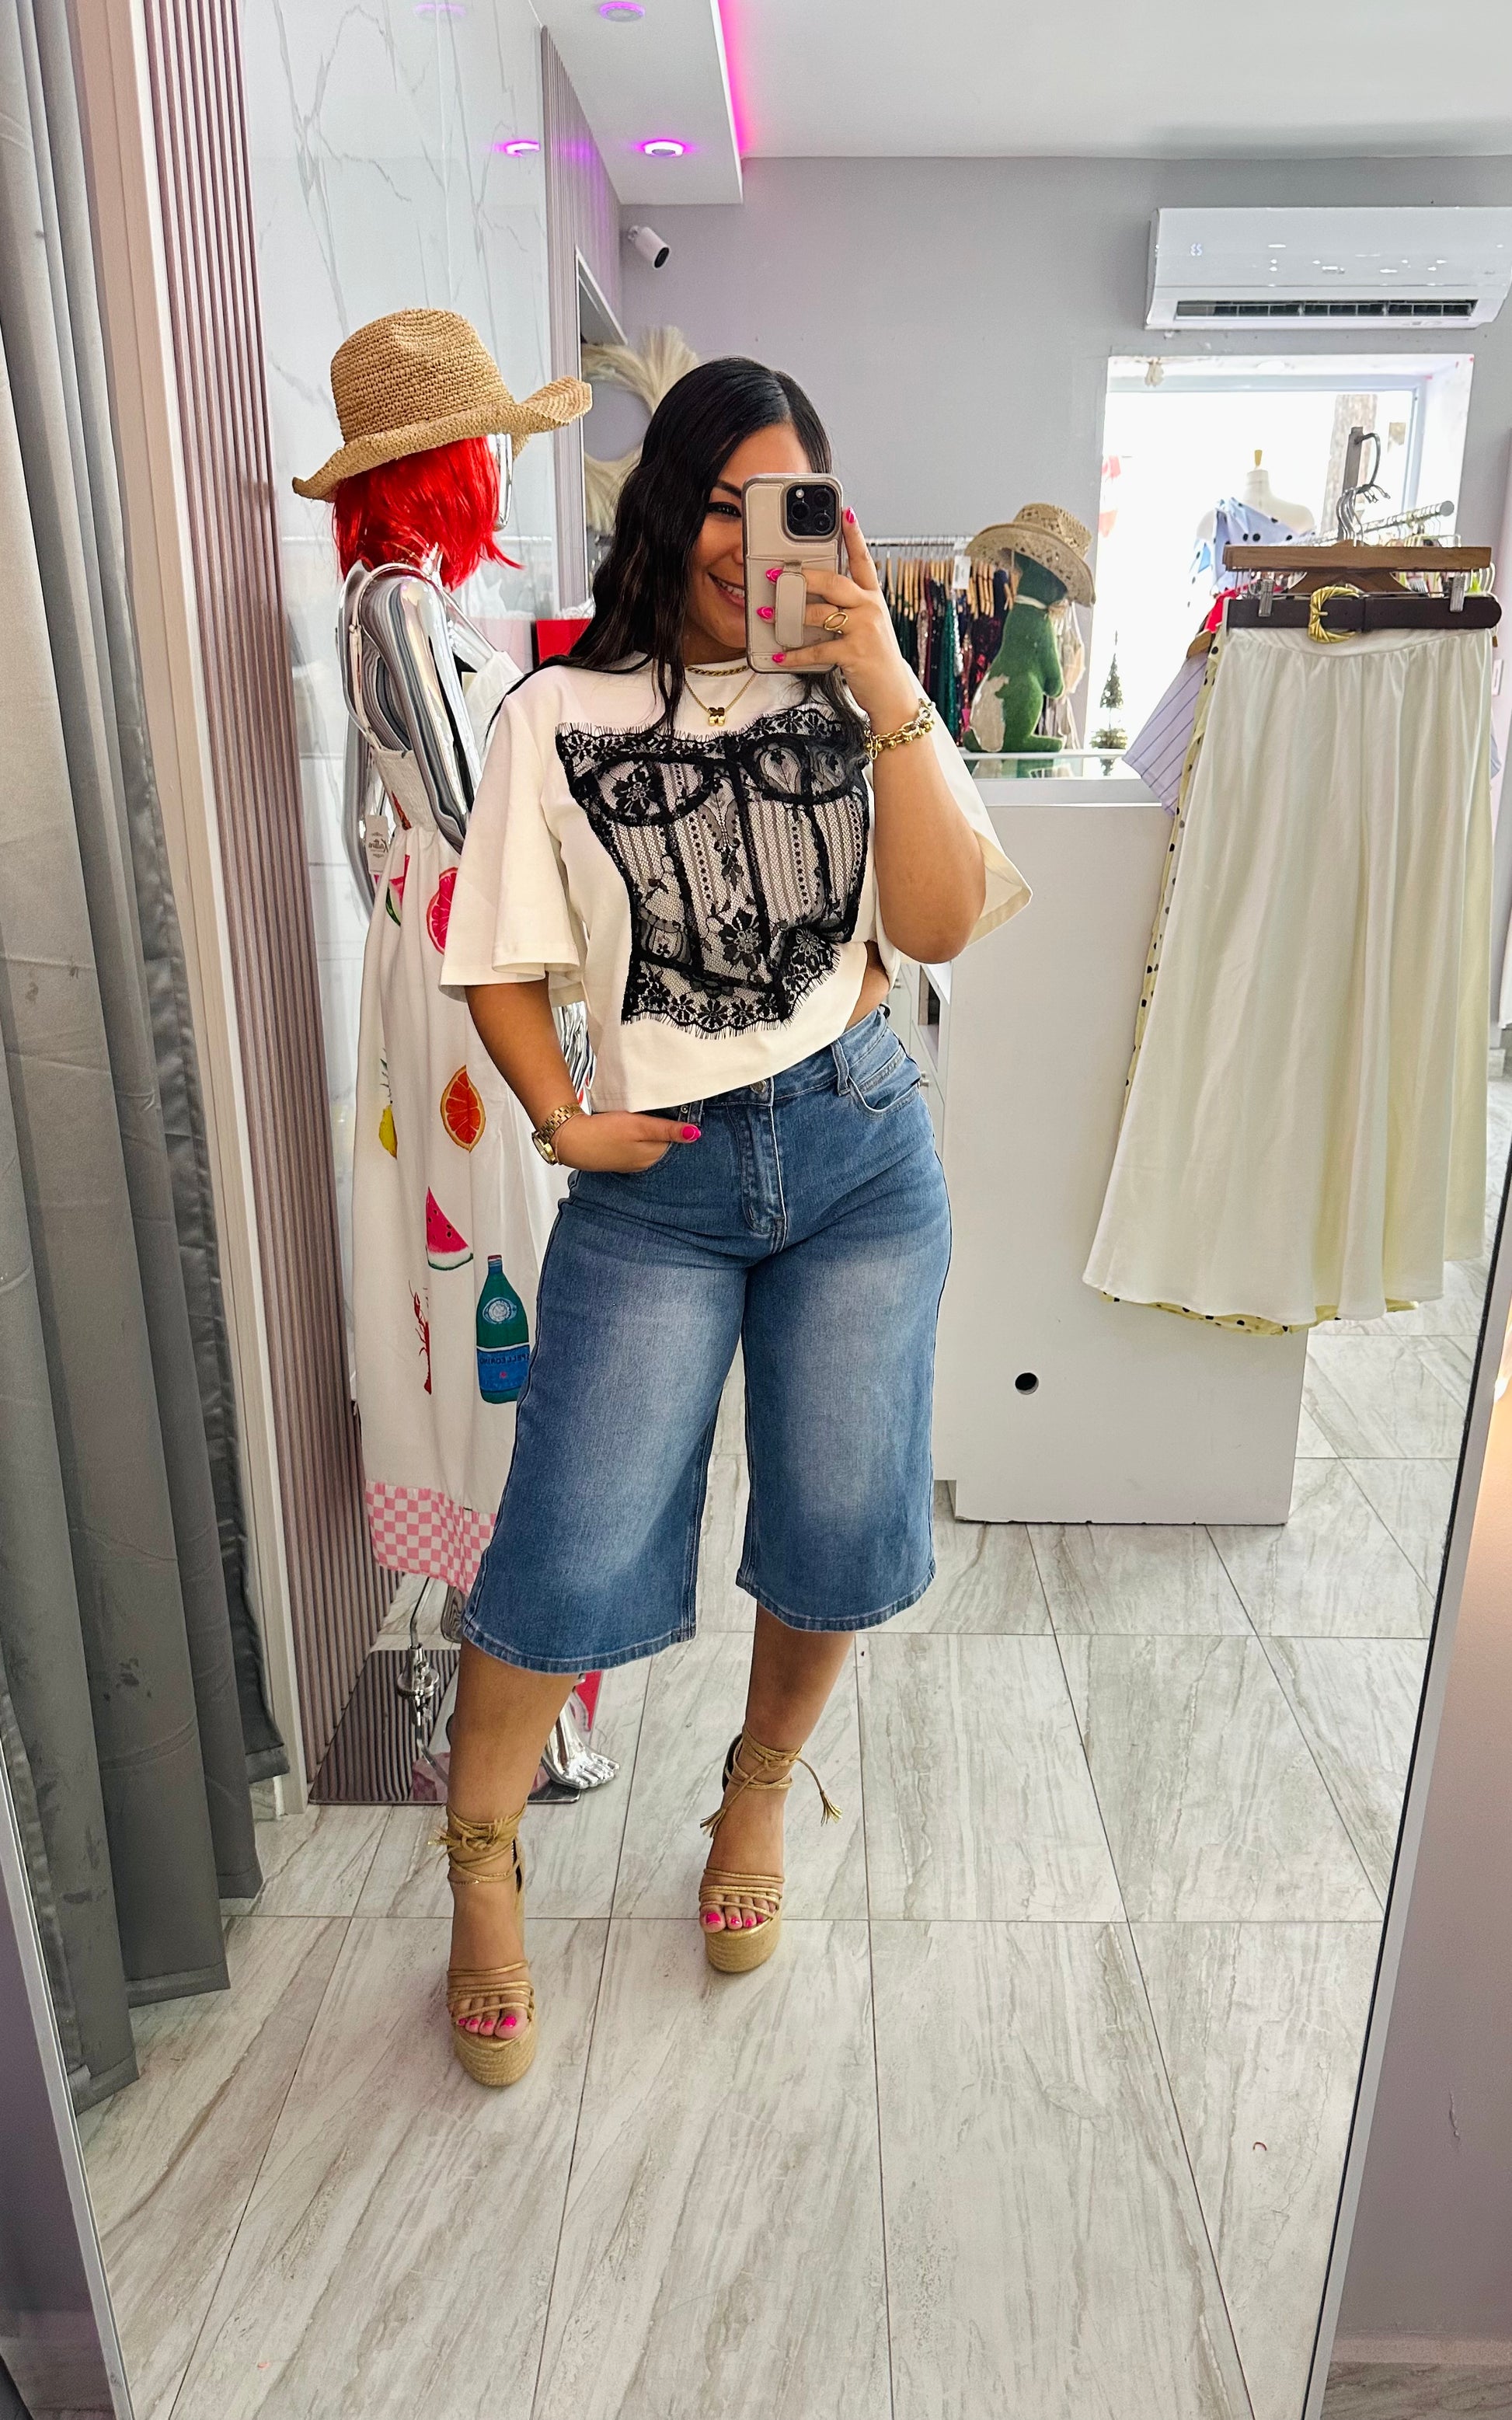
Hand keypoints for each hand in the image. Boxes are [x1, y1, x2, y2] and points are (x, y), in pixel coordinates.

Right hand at [553, 1111, 699, 1173]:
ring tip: (641, 1116)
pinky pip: (635, 1146)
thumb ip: (667, 1130)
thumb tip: (695, 1134)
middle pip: (664, 1141)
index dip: (676, 1121)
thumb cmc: (603, 1133)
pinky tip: (628, 1129)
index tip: (672, 1107)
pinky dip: (636, 1137)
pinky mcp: (619, 1158)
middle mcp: (645, 1162)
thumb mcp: (639, 1126)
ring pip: (650, 1144)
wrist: (571, 1141)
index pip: (676, 1137)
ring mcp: (631, 1162)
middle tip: (656, 1108)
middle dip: (664, 1127)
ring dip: (649, 1132)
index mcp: (653, 1154)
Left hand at [764, 511, 918, 730]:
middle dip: (804, 577)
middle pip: (835, 582)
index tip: (844, 512)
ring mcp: (864, 630)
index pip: (863, 560)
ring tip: (768, 613)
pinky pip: (818, 649)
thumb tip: (811, 599)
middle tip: (777, 574)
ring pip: (822, 613)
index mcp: (873, 598)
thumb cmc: (875, 659)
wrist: (893, 694)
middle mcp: (870, 609)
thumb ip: (847, 608)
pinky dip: (796, 654)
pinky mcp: (854, 653)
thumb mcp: (867, 627)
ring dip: (791, 615)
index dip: (854, 535)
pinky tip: (781, 655)